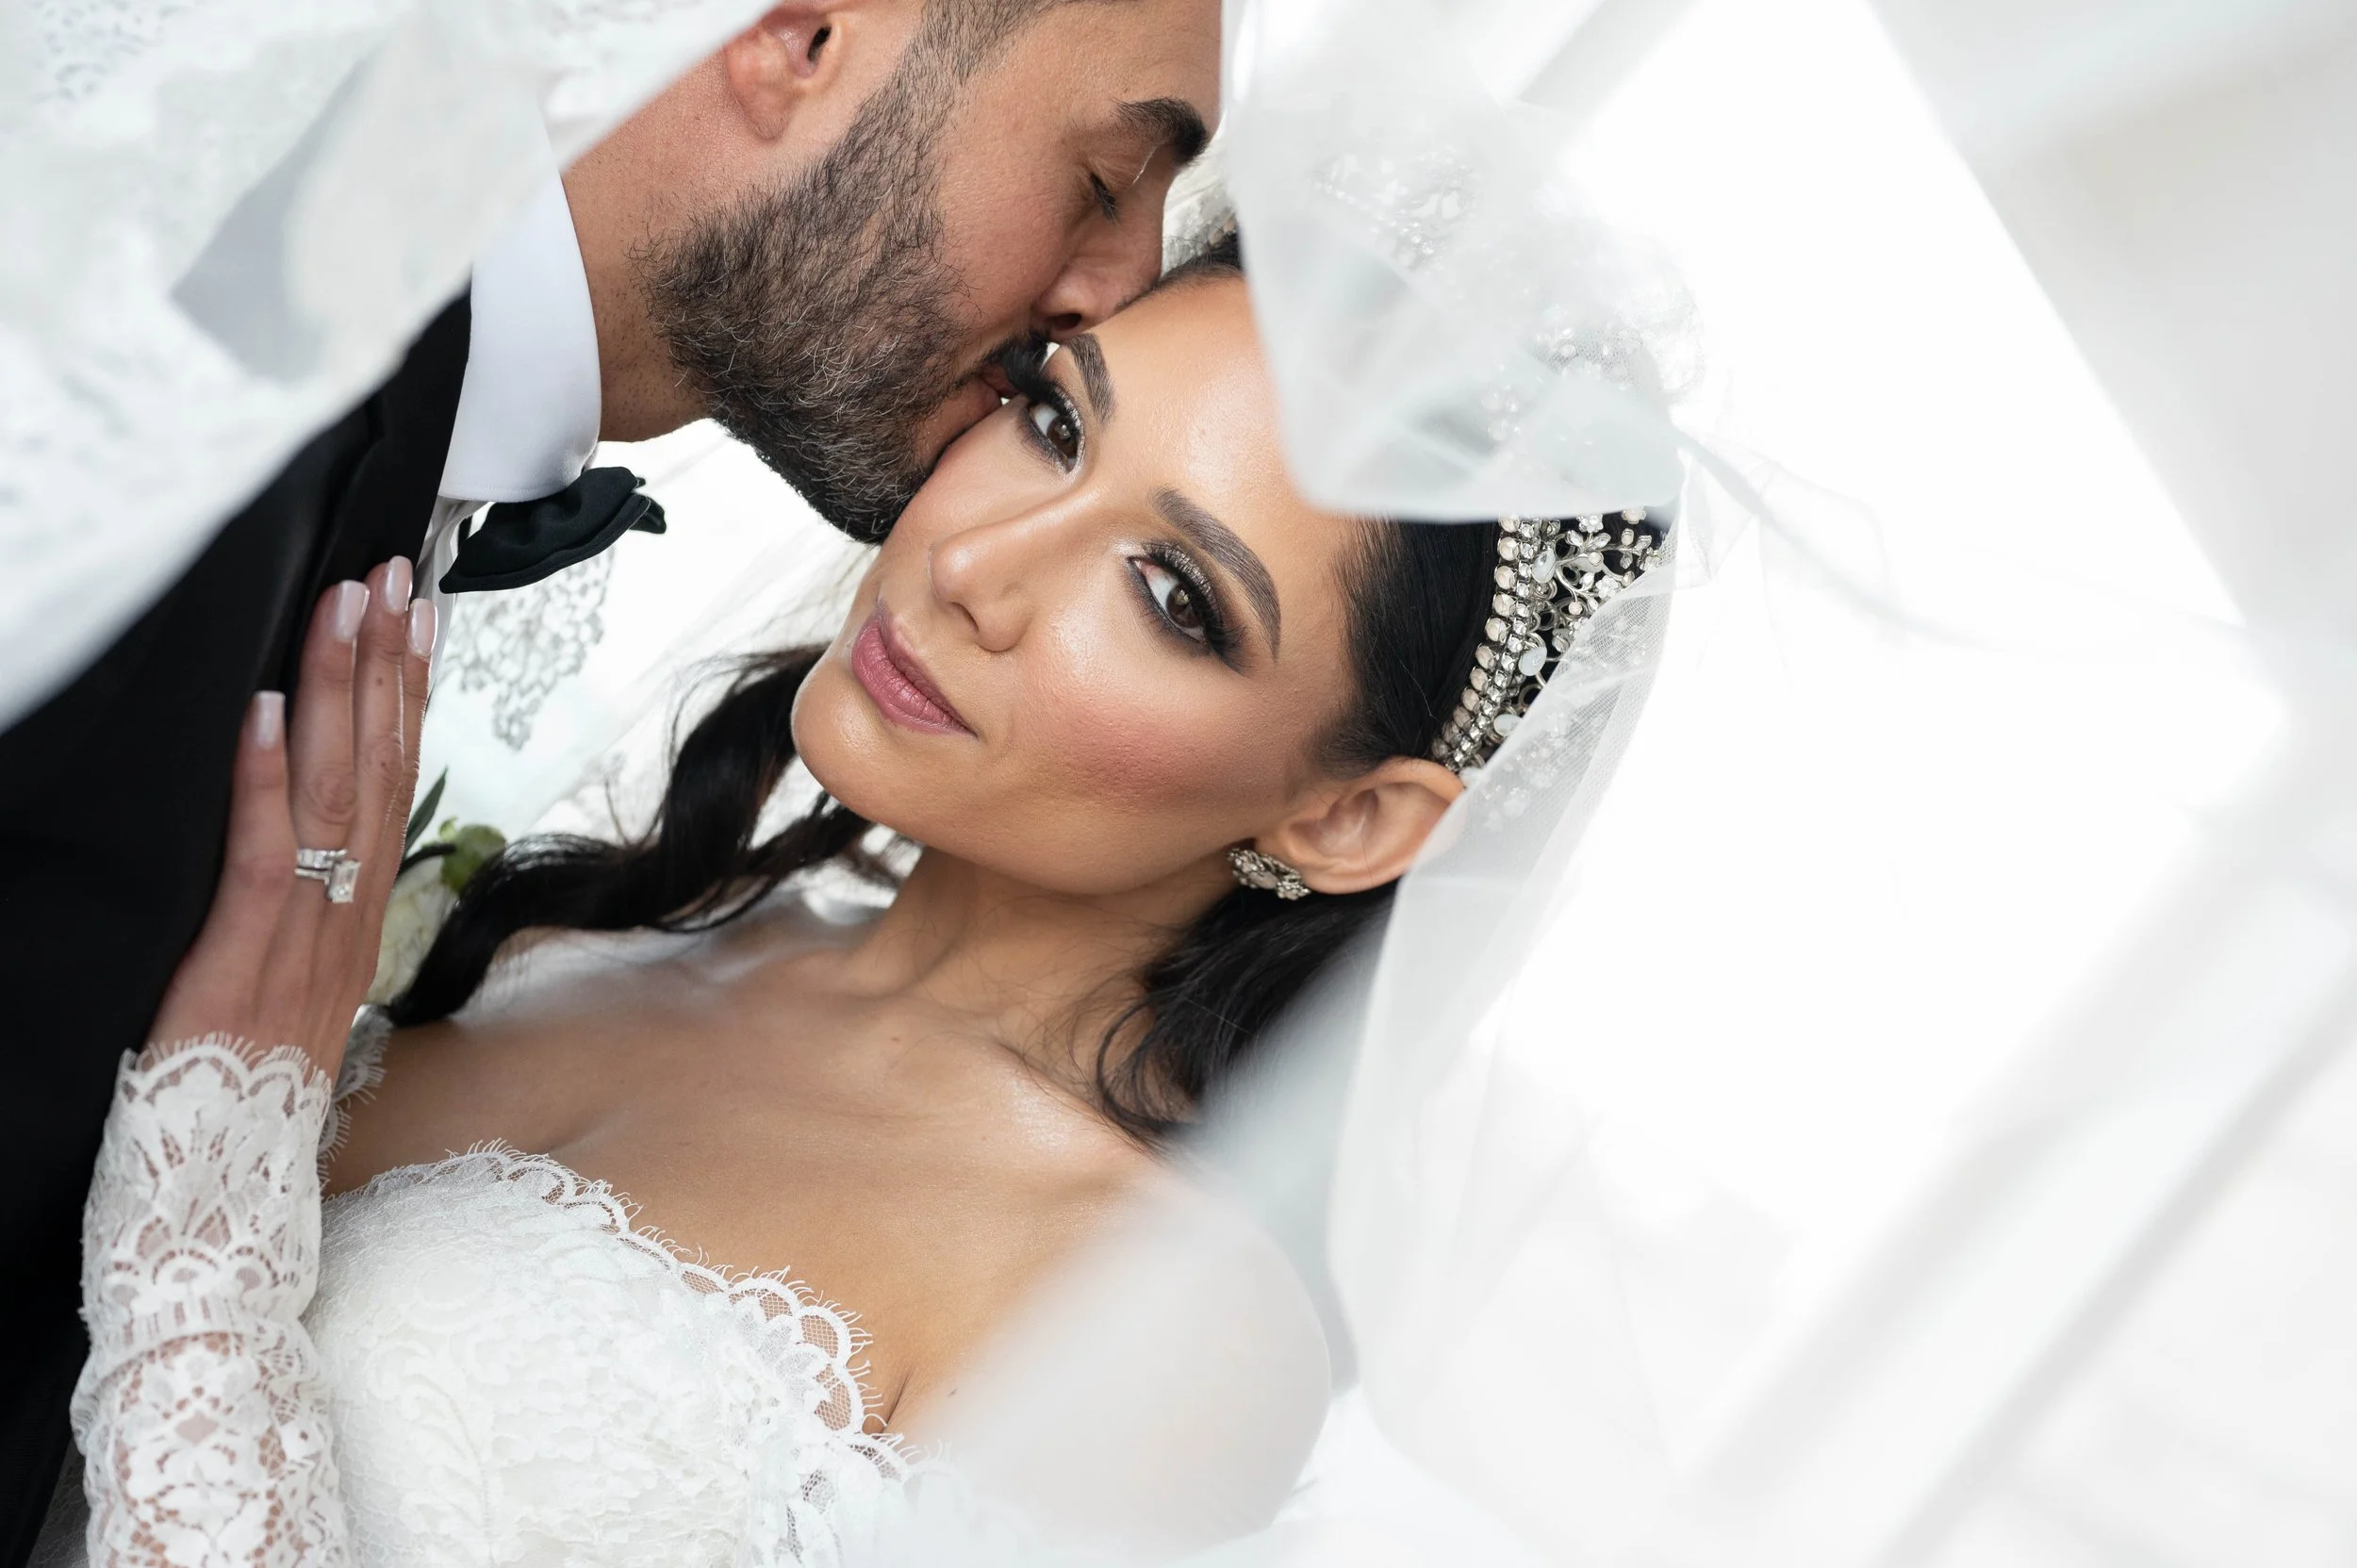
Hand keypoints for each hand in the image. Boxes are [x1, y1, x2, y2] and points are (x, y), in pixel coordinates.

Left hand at [150, 559, 436, 1075]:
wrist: (220, 1201)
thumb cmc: (236, 1099)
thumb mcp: (282, 994)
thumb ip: (294, 917)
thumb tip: (290, 835)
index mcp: (355, 925)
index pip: (394, 788)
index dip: (409, 697)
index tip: (417, 619)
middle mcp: (343, 926)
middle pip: (379, 775)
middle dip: (387, 667)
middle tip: (391, 577)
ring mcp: (300, 948)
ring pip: (334, 800)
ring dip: (341, 694)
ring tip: (344, 610)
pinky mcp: (238, 970)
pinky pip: (260, 861)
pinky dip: (261, 781)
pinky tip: (259, 711)